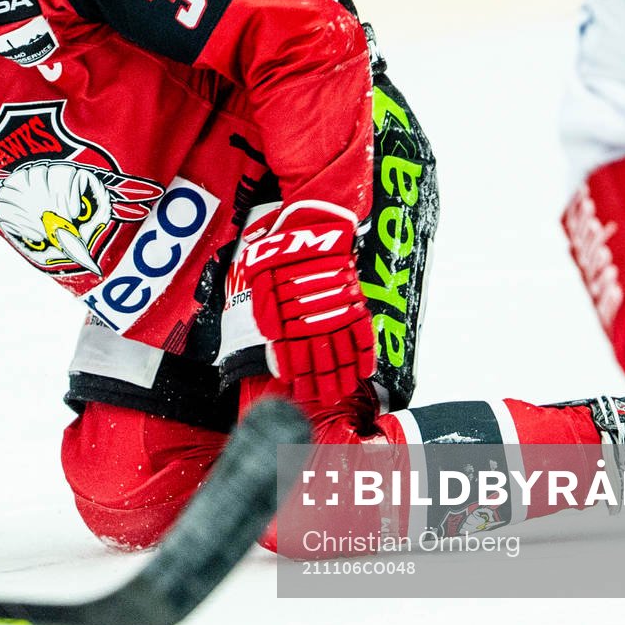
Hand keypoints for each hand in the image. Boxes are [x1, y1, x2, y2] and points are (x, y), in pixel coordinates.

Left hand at [241, 201, 374, 413]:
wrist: (312, 223)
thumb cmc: (280, 248)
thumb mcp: (259, 278)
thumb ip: (265, 310)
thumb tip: (272, 337)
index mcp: (286, 316)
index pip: (290, 356)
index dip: (296, 376)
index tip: (298, 392)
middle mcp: (311, 318)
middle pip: (317, 360)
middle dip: (320, 383)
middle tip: (323, 401)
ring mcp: (335, 311)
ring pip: (340, 353)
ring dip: (341, 375)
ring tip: (342, 392)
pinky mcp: (353, 300)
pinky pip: (362, 333)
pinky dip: (364, 353)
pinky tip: (365, 371)